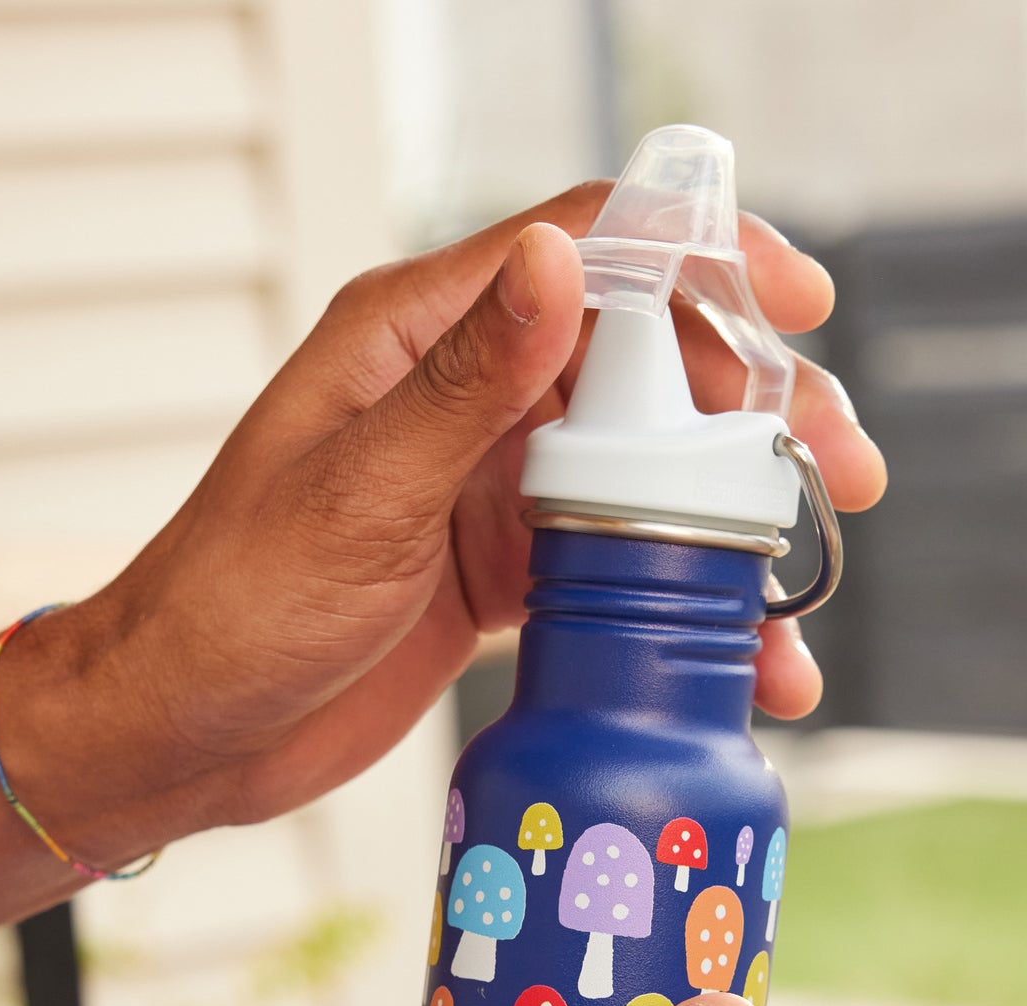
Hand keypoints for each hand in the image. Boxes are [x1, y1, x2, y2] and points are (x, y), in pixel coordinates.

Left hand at [32, 188, 885, 849]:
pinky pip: (620, 567)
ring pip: (650, 472)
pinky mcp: (500, 572)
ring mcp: (489, 488)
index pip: (588, 252)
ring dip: (738, 519)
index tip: (800, 306)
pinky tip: (745, 660)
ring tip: (806, 586)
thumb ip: (465, 387)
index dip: (705, 260)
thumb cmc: (234, 607)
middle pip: (648, 367)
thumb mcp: (355, 495)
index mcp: (418, 339)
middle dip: (759, 412)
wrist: (185, 732)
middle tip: (842, 475)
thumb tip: (562, 259)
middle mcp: (466, 398)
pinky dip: (686, 604)